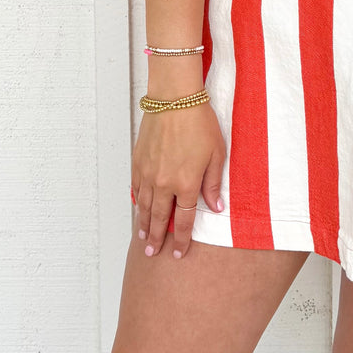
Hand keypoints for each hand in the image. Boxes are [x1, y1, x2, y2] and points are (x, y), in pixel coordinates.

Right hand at [131, 103, 225, 258]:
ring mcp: (148, 173)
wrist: (175, 99)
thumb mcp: (216, 153)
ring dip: (143, 224)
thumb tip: (215, 207)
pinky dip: (136, 201)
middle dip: (157, 238)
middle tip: (153, 253)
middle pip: (159, 218)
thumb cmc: (200, 122)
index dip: (181, 240)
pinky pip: (135, 188)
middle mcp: (164, 183)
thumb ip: (213, 183)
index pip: (183, 221)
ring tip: (142, 239)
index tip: (179, 253)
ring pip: (143, 206)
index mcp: (186, 183)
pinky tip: (137, 208)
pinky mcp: (138, 161)